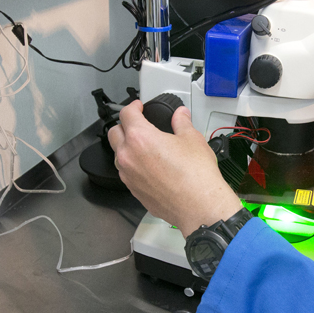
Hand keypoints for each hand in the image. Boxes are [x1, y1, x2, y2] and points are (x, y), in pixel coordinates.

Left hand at [108, 100, 241, 234]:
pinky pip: (127, 173)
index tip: (138, 106)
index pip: (126, 114)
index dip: (132, 106)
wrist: (199, 206)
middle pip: (114, 133)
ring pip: (118, 155)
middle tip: (138, 124)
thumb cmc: (196, 175)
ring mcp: (128, 176)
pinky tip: (150, 166)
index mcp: (140, 137)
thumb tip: (180, 115)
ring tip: (144, 146)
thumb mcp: (192, 139)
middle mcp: (128, 156)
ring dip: (126, 147)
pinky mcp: (134, 191)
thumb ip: (182, 123)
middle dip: (124, 125)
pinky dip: (133, 166)